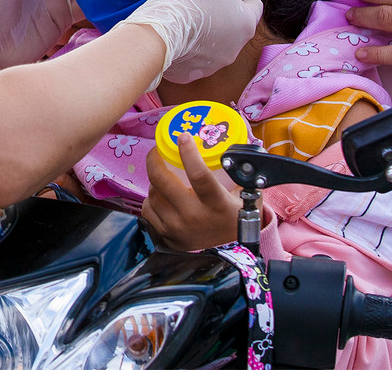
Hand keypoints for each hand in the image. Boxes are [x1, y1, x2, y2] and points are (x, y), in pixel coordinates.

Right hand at [120, 0, 261, 83]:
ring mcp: (212, 64)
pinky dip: (187, 41)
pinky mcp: (189, 72)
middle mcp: (234, 48)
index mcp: (246, 24)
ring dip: (206, 24)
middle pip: (232, 20)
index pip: (253, 1)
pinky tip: (176, 27)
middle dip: (222, 3)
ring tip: (189, 7)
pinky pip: (192, 54)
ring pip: (213, 39)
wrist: (158, 32)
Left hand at [141, 133, 239, 250]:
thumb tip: (230, 144)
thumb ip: (237, 172)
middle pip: (162, 181)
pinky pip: (148, 210)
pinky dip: (152, 200)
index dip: (188, 153)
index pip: (198, 175)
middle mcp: (194, 215)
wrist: (232, 254)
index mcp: (215, 203)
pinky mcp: (165, 237)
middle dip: (155, 160)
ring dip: (155, 181)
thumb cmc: (235, 217)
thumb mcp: (243, 195)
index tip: (183, 137)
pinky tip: (160, 197)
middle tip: (158, 151)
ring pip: (153, 194)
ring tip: (163, 176)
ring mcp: (177, 228)